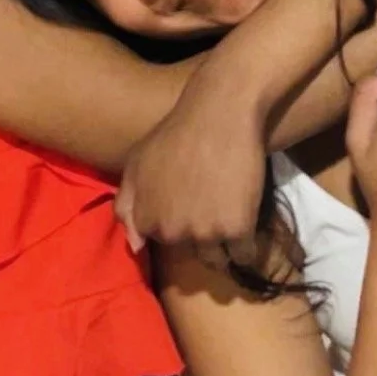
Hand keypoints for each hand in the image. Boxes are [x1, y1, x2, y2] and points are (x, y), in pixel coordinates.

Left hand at [116, 60, 266, 251]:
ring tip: (233, 220)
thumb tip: (136, 246)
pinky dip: (248, 246)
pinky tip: (249, 227)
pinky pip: (244, 254)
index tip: (191, 210)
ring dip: (225, 246)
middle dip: (200, 237)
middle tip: (214, 208)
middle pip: (190, 253)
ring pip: (217, 259)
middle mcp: (172, 233)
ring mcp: (204, 234)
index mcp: (147, 220)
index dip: (178, 227)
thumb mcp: (136, 164)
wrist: (219, 115)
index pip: (162, 243)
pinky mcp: (237, 230)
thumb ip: (127, 206)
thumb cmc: (175, 134)